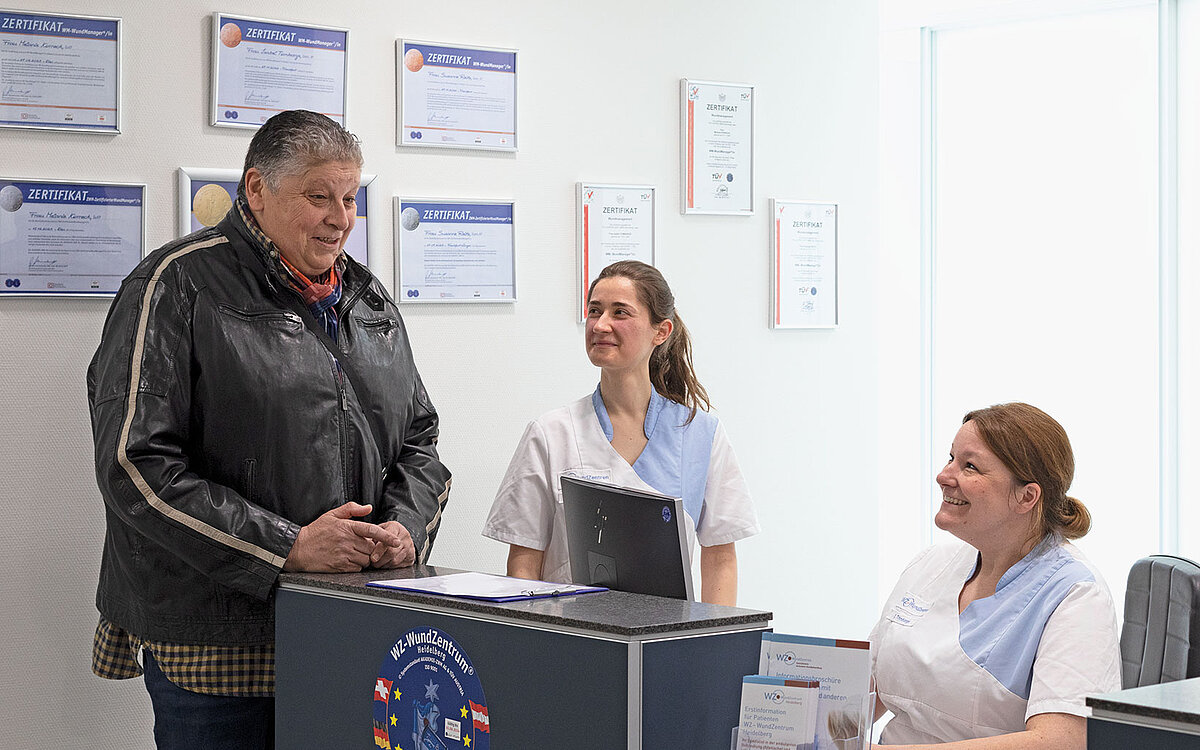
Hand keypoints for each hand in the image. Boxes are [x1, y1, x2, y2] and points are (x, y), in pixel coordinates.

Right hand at [283, 502, 403, 571]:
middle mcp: (347, 541)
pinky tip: (347, 561)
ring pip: (366, 559)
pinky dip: (356, 566)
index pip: (372, 531)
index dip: (386, 536)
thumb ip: (351, 509)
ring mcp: (343, 555)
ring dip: (364, 558)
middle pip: (371, 548)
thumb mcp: (331, 515)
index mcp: (347, 527)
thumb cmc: (315, 532)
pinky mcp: (339, 566)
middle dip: (370, 549)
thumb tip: (368, 507)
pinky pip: (357, 568)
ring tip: (352, 553)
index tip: (396, 541)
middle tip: (360, 546)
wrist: (298, 549)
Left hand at [368, 521, 414, 568]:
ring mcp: (410, 546)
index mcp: (396, 527)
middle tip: (372, 563)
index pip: (388, 539)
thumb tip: (363, 547)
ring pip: (395, 560)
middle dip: (380, 560)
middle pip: (392, 552)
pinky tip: (385, 564)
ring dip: (384, 565)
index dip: (379, 550)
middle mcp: (405, 536)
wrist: (400, 535)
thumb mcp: (379, 529)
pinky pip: (399, 565)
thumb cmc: (386, 533)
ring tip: (377, 564)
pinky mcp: (412, 556)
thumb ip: (372, 536)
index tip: (372, 558)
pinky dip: (390, 567)